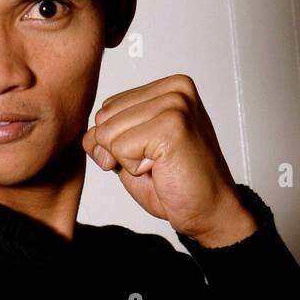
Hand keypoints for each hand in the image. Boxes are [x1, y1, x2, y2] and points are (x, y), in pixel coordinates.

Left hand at [82, 74, 257, 245]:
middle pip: (104, 118)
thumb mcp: (132, 153)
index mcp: (169, 87)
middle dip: (119, 151)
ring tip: (160, 166)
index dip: (116, 142)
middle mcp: (175, 89)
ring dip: (128, 161)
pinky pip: (119, 149)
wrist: (210, 211)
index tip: (152, 154)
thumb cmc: (177, 184)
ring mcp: (175, 105)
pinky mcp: (171, 126)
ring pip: (108, 134)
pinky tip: (162, 170)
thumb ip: (108, 136)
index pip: (107, 108)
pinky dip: (134, 170)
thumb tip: (88, 137)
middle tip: (156, 164)